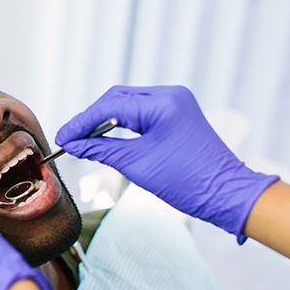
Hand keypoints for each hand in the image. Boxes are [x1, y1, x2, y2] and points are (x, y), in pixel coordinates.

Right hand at [56, 85, 278, 241]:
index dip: (82, 123)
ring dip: (104, 120)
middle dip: (90, 119)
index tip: (63, 137)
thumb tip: (74, 145)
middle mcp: (170, 96)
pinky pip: (140, 112)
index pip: (110, 107)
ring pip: (127, 104)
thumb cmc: (187, 182)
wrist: (225, 193)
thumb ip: (101, 150)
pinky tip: (105, 136)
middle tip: (70, 139)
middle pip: (116, 99)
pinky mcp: (176, 113)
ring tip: (83, 139)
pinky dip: (120, 123)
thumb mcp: (136, 165)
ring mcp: (175, 103)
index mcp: (162, 104)